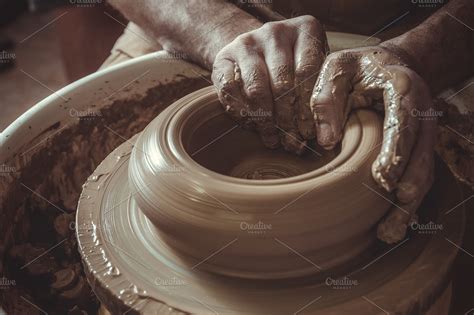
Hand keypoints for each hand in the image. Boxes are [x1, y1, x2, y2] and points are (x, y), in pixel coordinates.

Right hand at [212, 15, 327, 153]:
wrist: (254, 51)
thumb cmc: (293, 67)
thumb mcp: (314, 70)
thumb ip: (320, 92)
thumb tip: (326, 135)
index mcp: (305, 30)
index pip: (309, 72)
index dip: (309, 108)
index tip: (310, 134)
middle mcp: (276, 32)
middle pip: (283, 83)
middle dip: (288, 120)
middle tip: (293, 143)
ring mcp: (247, 42)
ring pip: (257, 89)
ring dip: (266, 121)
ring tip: (273, 139)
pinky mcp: (223, 57)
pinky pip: (231, 91)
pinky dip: (242, 113)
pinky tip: (253, 126)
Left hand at [310, 46, 435, 242]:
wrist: (391, 63)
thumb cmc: (360, 67)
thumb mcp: (338, 67)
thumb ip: (327, 95)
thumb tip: (325, 139)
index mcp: (403, 90)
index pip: (405, 123)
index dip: (397, 152)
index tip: (384, 180)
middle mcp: (421, 114)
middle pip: (422, 155)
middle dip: (409, 186)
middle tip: (391, 213)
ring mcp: (423, 133)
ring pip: (423, 172)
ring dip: (409, 205)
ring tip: (389, 233)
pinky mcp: (417, 148)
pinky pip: (416, 176)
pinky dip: (407, 202)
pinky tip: (394, 223)